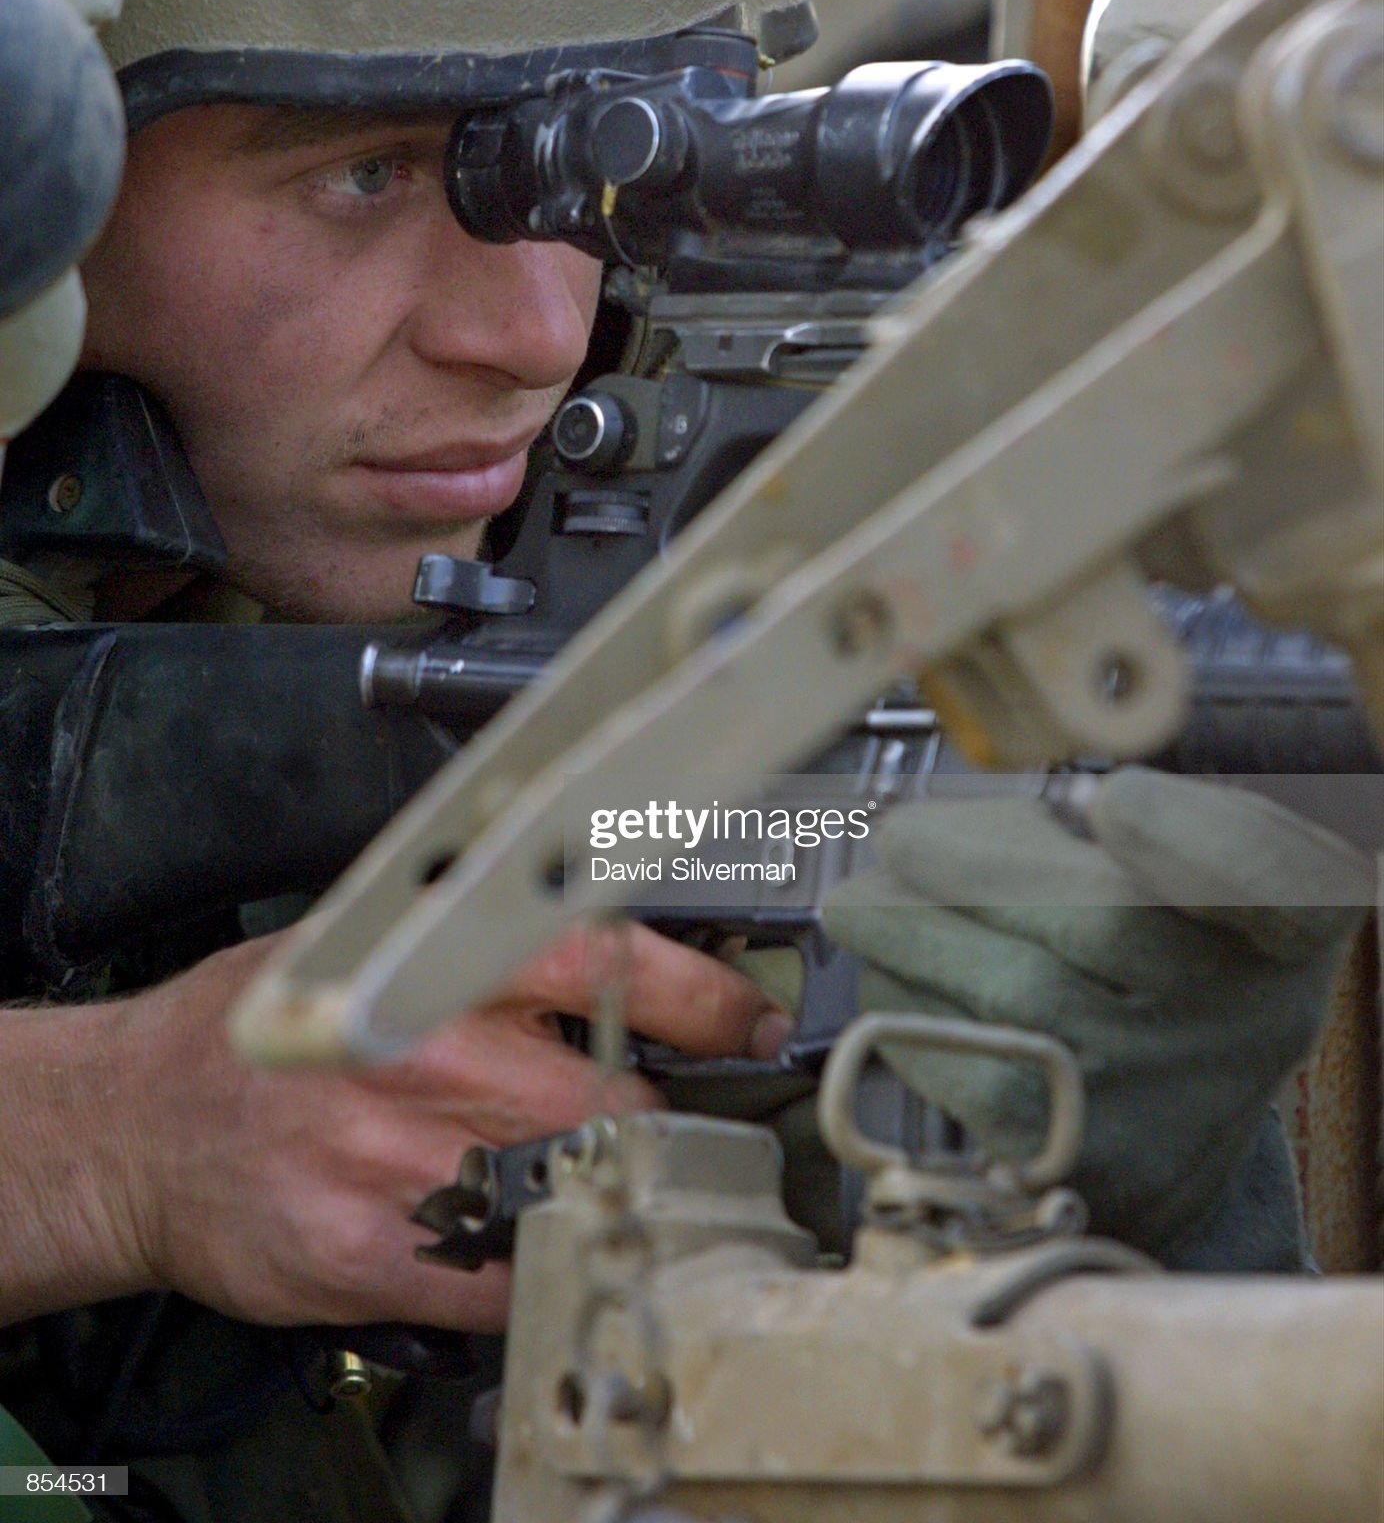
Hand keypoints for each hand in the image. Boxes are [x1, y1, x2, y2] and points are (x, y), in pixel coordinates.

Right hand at [26, 925, 787, 1331]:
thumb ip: (482, 946)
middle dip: (652, 1117)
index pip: (599, 960)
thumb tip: (627, 952)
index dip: (700, 995)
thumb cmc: (258, 1027)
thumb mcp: (363, 939)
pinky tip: (516, 1239)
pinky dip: (533, 1267)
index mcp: (425, 959)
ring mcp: (393, 1158)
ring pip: (567, 1187)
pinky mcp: (366, 1252)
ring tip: (572, 1177)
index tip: (754, 1024)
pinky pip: (503, 1279)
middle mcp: (418, 1050)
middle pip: (608, 1095)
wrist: (133, 1124)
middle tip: (655, 1121)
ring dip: (597, 1191)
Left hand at [821, 770, 1369, 1258]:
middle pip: (1100, 922)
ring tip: (866, 903)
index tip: (1118, 802)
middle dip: (966, 865)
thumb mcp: (1189, 873)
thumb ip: (1111, 825)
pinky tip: (891, 975)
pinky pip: (969, 1070)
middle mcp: (1247, 1015)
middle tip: (895, 838)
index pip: (1271, 879)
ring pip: (1013, 992)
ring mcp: (1165, 1098)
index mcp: (1290, 918)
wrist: (1174, 1121)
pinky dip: (908, 1010)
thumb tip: (961, 830)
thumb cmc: (1165, 955)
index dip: (1194, 842)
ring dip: (911, 934)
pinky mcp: (1079, 1158)